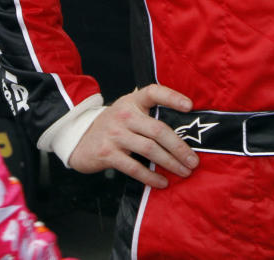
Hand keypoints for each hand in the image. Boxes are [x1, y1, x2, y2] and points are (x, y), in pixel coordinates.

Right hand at [68, 84, 198, 188]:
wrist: (79, 138)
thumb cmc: (113, 125)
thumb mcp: (127, 110)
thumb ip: (148, 113)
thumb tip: (183, 127)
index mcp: (132, 101)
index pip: (153, 92)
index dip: (172, 97)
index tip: (190, 106)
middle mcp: (124, 115)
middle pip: (158, 130)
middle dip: (179, 147)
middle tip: (194, 161)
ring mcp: (115, 134)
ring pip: (149, 149)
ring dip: (170, 163)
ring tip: (184, 172)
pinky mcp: (107, 153)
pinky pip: (134, 167)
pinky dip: (151, 176)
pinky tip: (162, 182)